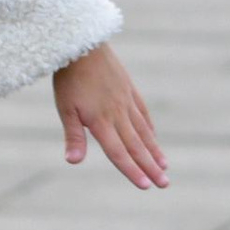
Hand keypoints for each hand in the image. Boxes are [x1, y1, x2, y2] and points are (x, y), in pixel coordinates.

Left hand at [54, 43, 168, 189]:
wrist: (83, 44)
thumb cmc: (69, 78)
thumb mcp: (65, 108)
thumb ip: (73, 136)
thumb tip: (73, 162)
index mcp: (101, 121)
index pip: (118, 152)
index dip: (131, 170)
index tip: (146, 186)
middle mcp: (118, 114)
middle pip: (136, 146)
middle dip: (150, 167)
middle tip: (164, 184)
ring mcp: (126, 101)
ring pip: (143, 131)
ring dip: (154, 150)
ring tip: (164, 166)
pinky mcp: (129, 90)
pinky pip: (142, 114)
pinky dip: (149, 129)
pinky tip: (154, 138)